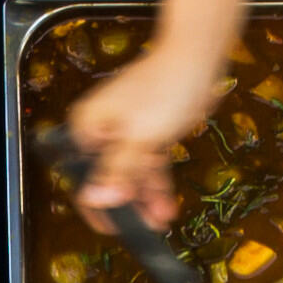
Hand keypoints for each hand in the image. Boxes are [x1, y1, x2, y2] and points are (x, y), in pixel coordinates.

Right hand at [63, 44, 212, 231]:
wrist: (198, 54)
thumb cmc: (166, 87)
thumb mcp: (141, 137)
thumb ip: (117, 172)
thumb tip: (95, 200)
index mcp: (86, 129)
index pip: (84, 178)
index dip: (99, 206)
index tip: (118, 228)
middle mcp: (100, 132)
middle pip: (108, 179)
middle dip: (128, 205)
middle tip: (146, 228)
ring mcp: (124, 133)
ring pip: (130, 175)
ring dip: (145, 197)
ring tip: (161, 220)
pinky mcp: (147, 133)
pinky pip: (146, 165)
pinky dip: (155, 183)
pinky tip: (164, 204)